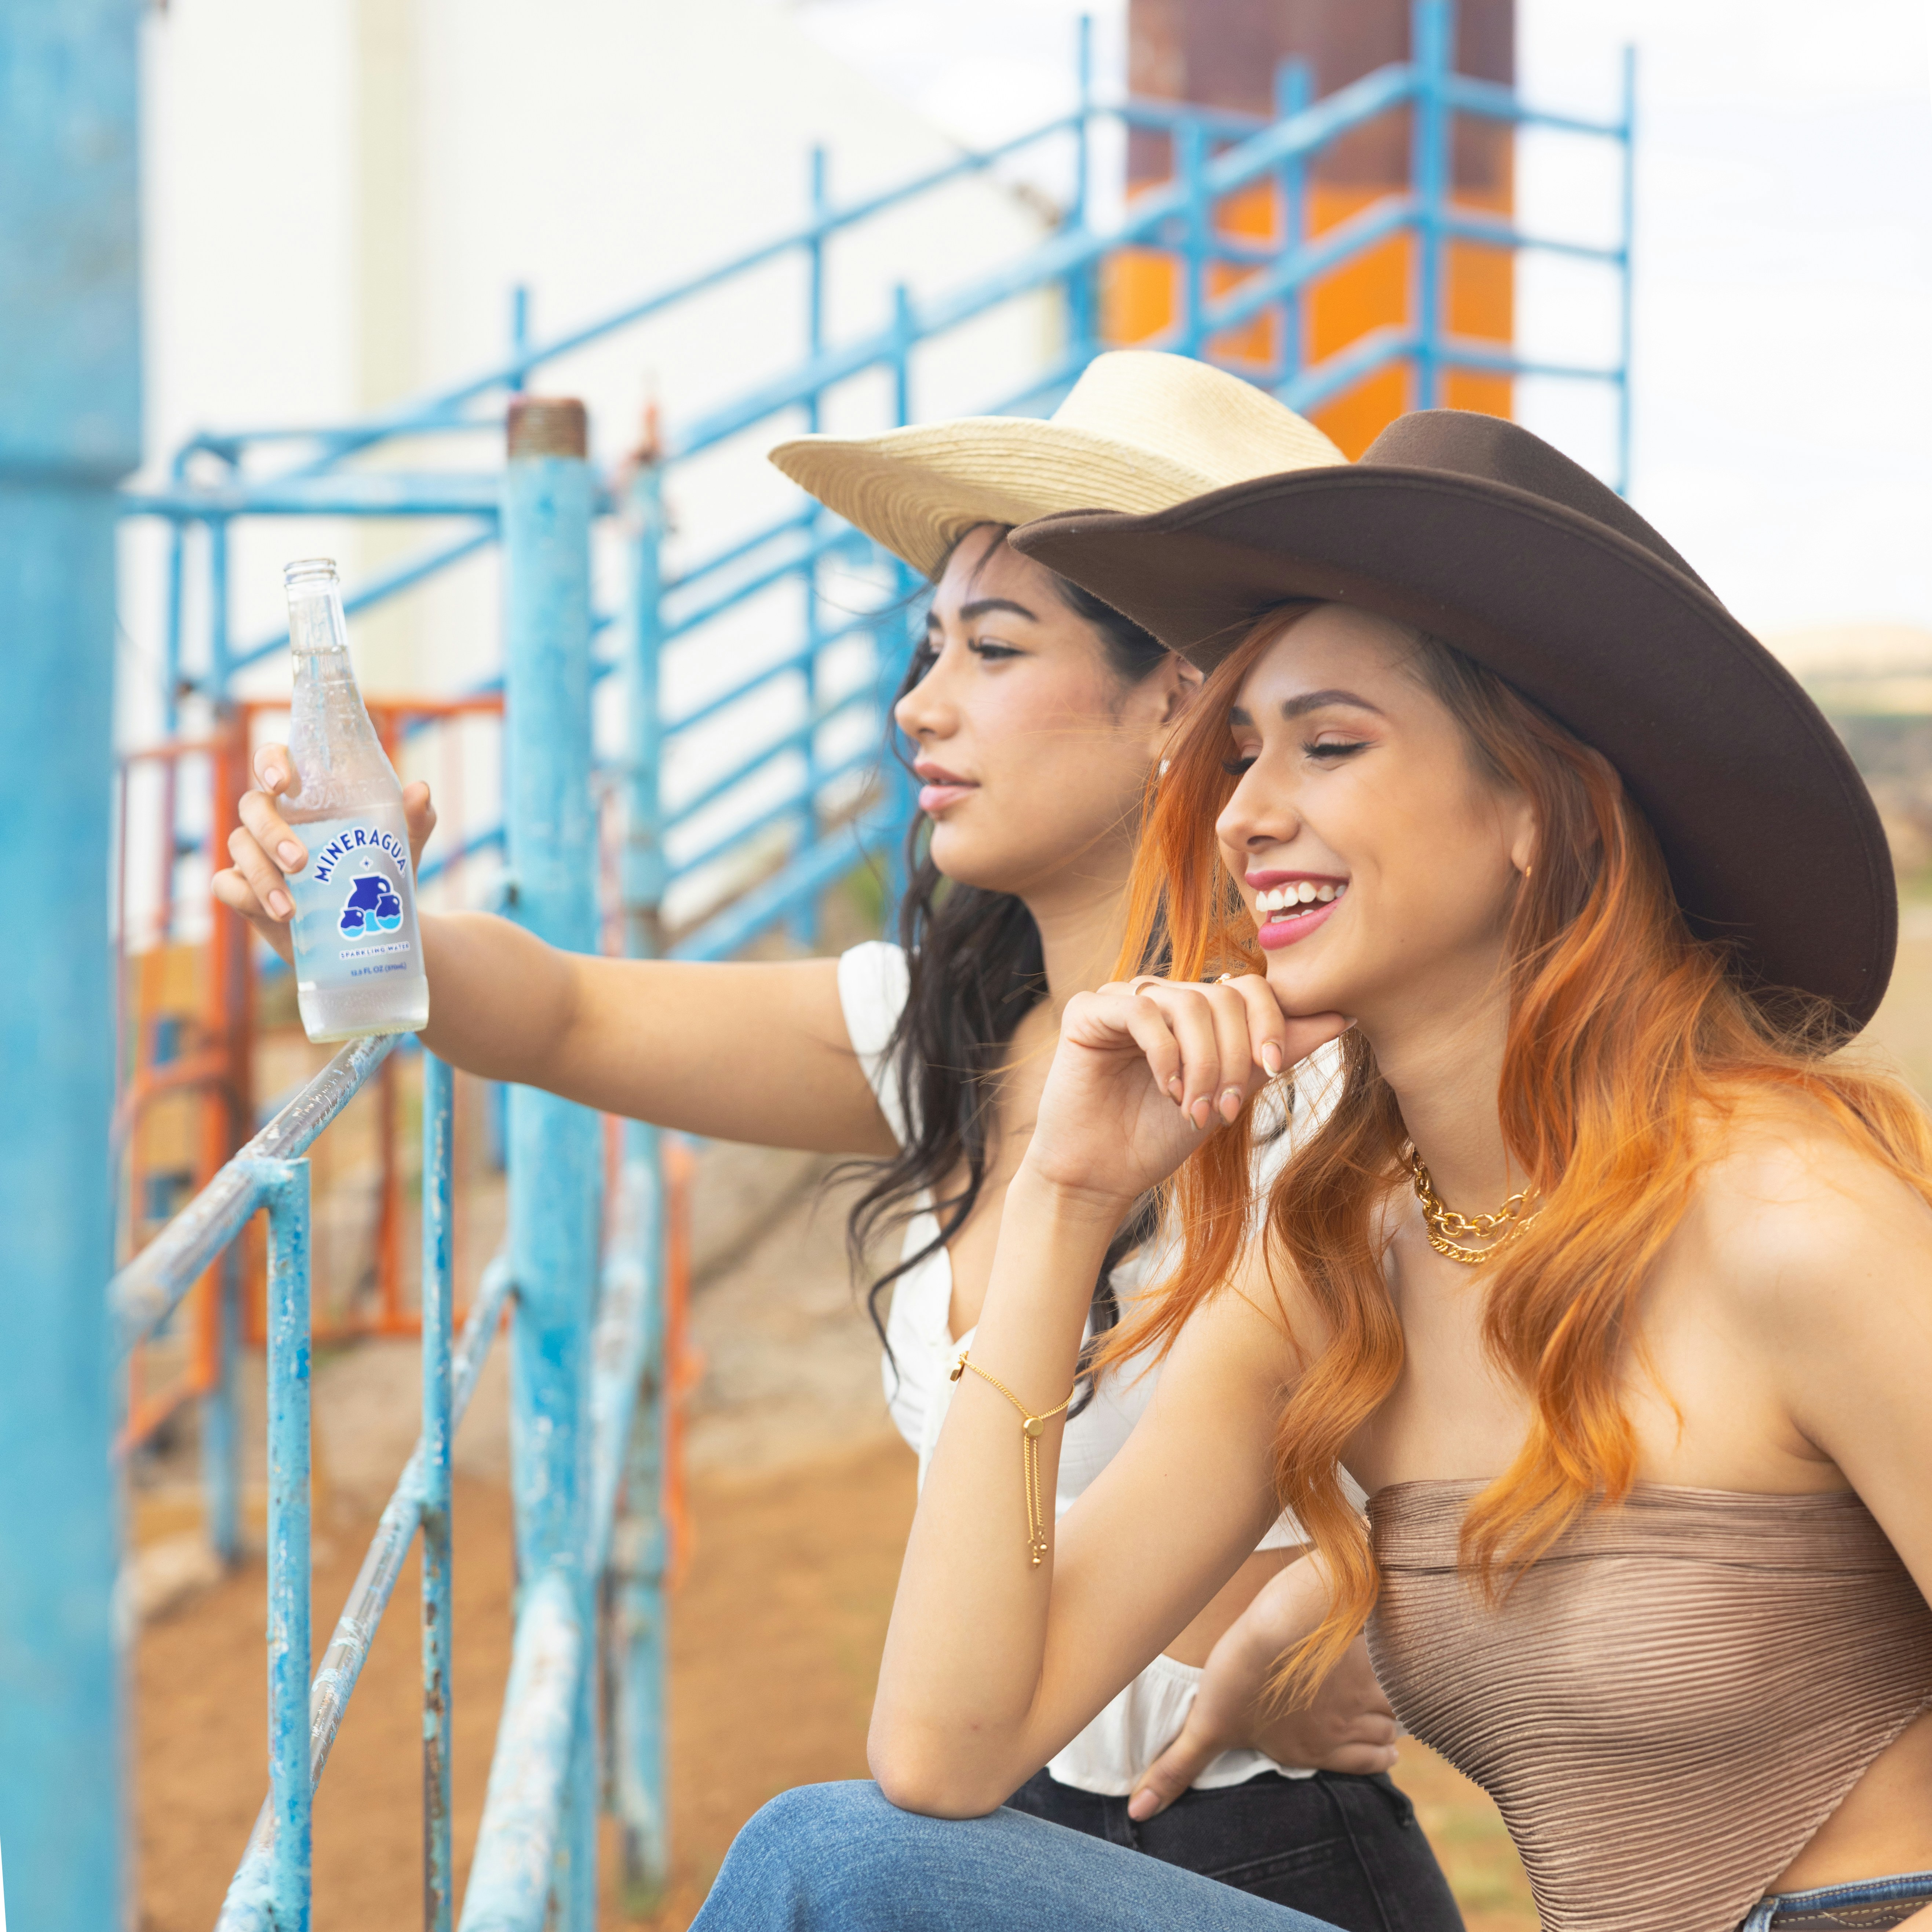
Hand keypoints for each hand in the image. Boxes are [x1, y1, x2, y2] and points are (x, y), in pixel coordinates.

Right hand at [211, 741, 436, 964]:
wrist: (376, 927)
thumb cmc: (382, 871)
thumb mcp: (404, 845)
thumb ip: (415, 817)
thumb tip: (420, 791)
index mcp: (305, 797)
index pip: (274, 761)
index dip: (271, 762)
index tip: (283, 782)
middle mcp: (273, 819)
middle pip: (253, 807)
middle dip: (271, 832)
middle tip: (300, 861)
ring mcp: (255, 853)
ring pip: (239, 846)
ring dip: (262, 876)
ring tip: (291, 907)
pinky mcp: (246, 890)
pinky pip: (226, 884)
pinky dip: (246, 895)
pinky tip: (275, 912)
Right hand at [1023, 974, 1346, 1212]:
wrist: (1100, 1174)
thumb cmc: (1159, 1136)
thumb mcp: (1230, 1093)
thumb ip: (1274, 1053)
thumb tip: (1343, 1015)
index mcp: (1194, 1010)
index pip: (1248, 988)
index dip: (1269, 1023)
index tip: (1272, 1070)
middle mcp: (1161, 995)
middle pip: (1224, 996)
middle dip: (1235, 1058)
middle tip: (1225, 1111)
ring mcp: (1123, 998)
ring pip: (1190, 1004)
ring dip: (1204, 1065)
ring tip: (1195, 1111)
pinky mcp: (1088, 1010)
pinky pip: (1143, 1011)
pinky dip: (1165, 1055)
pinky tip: (1167, 1090)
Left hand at [1128, 1558, 1396, 1819]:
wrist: (1270, 1626)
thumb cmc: (1234, 1676)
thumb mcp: (1204, 1728)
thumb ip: (1176, 1770)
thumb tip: (1137, 1812)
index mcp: (1315, 1749)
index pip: (1374, 1762)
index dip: (1376, 1751)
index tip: (1373, 1740)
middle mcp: (1348, 1729)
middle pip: (1389, 1736)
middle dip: (1382, 1725)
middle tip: (1365, 1705)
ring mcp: (1365, 1695)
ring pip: (1396, 1708)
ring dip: (1388, 1699)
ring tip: (1370, 1680)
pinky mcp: (1375, 1660)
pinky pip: (1403, 1675)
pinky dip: (1398, 1669)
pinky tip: (1381, 1654)